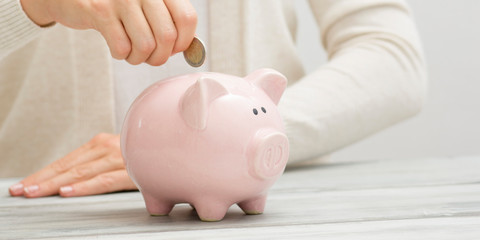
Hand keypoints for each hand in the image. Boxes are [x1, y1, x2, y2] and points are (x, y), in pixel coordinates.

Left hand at [9, 133, 136, 197]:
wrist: (175, 141)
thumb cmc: (147, 151)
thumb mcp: (121, 155)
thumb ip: (101, 163)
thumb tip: (75, 179)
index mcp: (102, 144)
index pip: (66, 161)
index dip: (43, 173)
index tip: (25, 184)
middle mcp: (107, 147)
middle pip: (68, 166)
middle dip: (41, 180)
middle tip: (20, 191)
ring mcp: (119, 157)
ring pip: (81, 172)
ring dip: (55, 183)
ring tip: (34, 193)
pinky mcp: (133, 169)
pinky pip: (104, 180)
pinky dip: (84, 186)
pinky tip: (68, 192)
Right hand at [20, 0, 196, 64]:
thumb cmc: (117, 5)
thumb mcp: (147, 5)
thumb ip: (170, 22)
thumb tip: (193, 51)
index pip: (187, 18)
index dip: (184, 41)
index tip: (173, 48)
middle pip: (168, 36)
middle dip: (160, 56)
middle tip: (150, 56)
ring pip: (146, 45)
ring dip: (139, 58)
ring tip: (132, 52)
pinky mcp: (99, 10)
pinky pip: (122, 47)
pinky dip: (121, 55)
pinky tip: (117, 47)